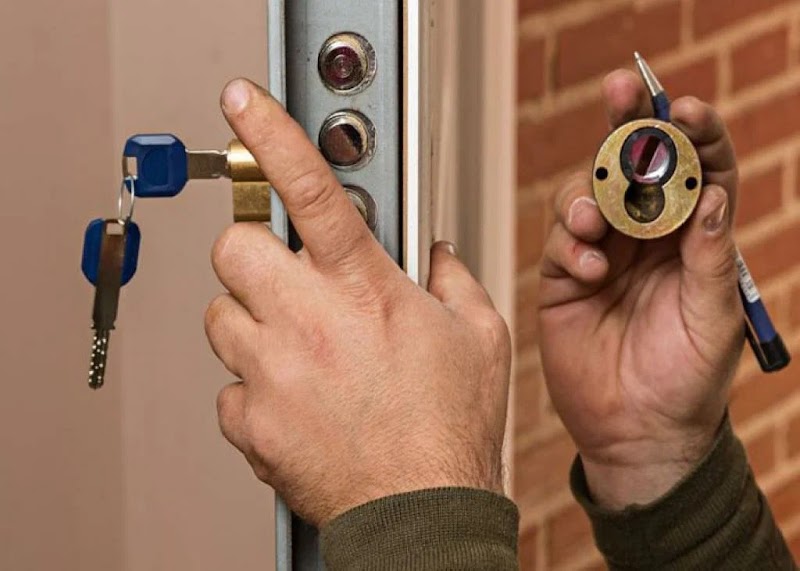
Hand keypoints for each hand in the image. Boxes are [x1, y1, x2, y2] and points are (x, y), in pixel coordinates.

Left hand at [204, 79, 511, 526]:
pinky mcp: (252, 421)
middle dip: (254, 254)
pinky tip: (295, 401)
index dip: (275, 136)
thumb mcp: (479, 339)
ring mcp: (272, 373)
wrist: (420, 514)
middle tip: (286, 277)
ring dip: (253, 323)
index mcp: (365, 290)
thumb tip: (435, 255)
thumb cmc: (450, 431)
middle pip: (234, 248)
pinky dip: (255, 388)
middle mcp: (308, 323)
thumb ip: (453, 280)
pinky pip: (229, 388)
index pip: (314, 192)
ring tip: (297, 348)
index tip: (245, 105)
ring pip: (221, 318)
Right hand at [538, 70, 742, 508]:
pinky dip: (570, 245)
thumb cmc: (685, 383)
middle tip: (621, 93)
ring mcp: (604, 256)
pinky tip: (588, 270)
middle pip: (637, 169)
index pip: (695, 173)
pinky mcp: (565, 279)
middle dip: (629, 128)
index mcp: (694, 243)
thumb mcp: (713, 319)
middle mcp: (648, 241)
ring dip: (589, 196)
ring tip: (594, 221)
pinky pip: (561, 243)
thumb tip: (713, 195)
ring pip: (589, 196)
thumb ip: (712, 257)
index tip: (682, 111)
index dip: (690, 136)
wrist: (636, 433)